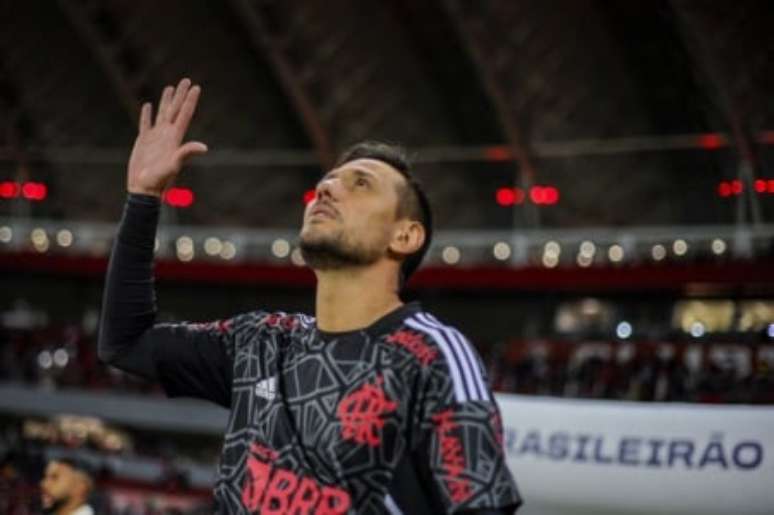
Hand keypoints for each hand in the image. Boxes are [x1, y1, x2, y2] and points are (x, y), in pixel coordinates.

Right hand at [126, 78, 207, 196]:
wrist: (144, 188)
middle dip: (181, 95)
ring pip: (162, 114)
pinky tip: (147, 105)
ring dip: (166, 101)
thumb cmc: (160, 180)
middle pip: (175, 110)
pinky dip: (146, 114)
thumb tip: (204, 147)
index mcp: (175, 138)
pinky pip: (145, 124)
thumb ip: (187, 153)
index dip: (190, 100)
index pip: (185, 114)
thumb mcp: (174, 165)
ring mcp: (156, 137)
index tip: (196, 87)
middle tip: (186, 80)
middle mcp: (167, 135)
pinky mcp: (144, 141)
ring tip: (170, 88)